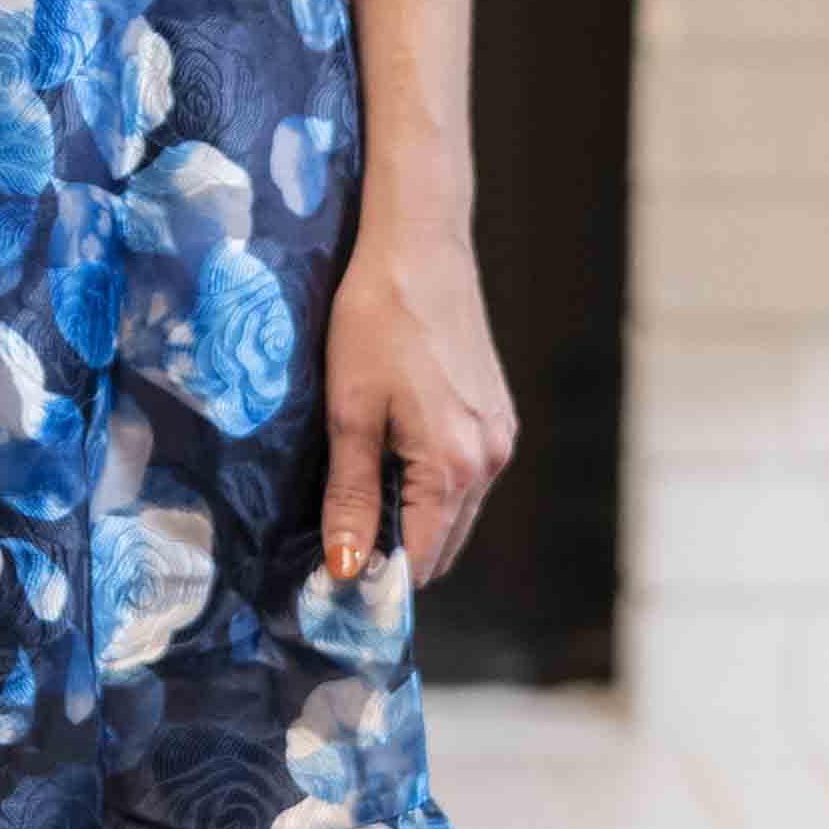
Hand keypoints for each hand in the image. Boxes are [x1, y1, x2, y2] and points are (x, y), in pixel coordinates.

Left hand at [317, 200, 516, 591]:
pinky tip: (388, 466)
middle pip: (444, 545)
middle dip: (395, 559)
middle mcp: (491, 458)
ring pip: (455, 514)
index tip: (329, 584)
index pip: (421, 559)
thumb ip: (352, 496)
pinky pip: (464, 478)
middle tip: (334, 552)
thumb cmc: (376, 320)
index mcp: (456, 464)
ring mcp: (500, 436)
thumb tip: (347, 568)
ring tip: (355, 508)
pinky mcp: (496, 415)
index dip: (375, 580)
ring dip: (412, 524)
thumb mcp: (349, 412)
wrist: (419, 245)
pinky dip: (430, 491)